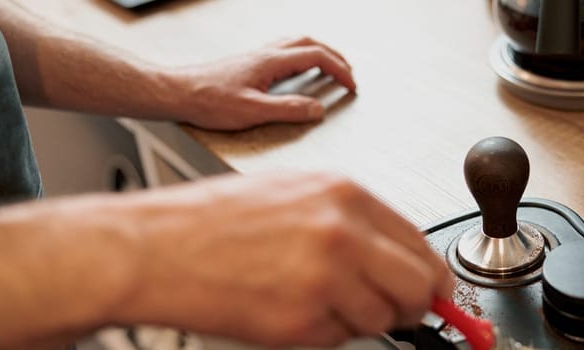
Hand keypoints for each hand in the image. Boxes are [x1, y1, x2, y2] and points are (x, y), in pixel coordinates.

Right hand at [110, 173, 452, 346]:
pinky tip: (288, 309)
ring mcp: (325, 276)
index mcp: (344, 194)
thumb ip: (351, 221)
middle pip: (420, 284)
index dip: (427, 272)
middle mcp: (342, 231)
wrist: (153, 248)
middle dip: (413, 304)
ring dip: (360, 320)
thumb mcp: (293, 194)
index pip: (420, 241)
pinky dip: (323, 334)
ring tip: (315, 300)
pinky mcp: (302, 318)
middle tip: (395, 310)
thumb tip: (396, 254)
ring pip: (385, 318)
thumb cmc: (211, 221)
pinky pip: (340, 339)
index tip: (430, 288)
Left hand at [166, 37, 357, 129]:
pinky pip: (283, 51)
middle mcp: (265, 53)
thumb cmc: (209, 102)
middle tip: (348, 74)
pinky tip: (297, 71)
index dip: (340, 70)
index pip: (316, 57)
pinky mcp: (248, 63)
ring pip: (296, 43)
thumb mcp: (252, 112)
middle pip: (309, 43)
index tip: (352, 86)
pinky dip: (301, 57)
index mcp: (271, 62)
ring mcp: (256, 56)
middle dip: (334, 57)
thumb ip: (288, 110)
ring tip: (330, 69)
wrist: (177, 93)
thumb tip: (317, 109)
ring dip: (318, 53)